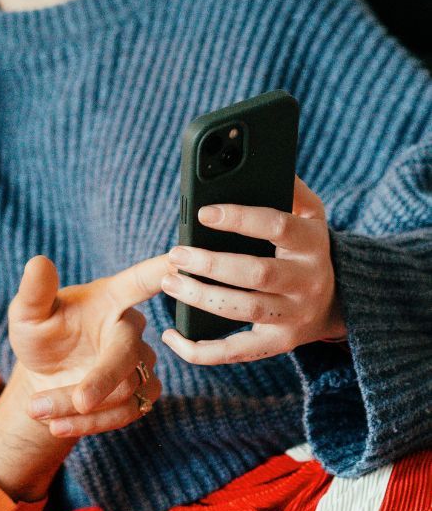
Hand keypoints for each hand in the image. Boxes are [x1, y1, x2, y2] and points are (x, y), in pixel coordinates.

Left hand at [0, 255, 164, 501]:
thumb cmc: (39, 335)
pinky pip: (126, 413)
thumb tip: (37, 262)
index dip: (165, 271)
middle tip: (75, 401)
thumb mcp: (27, 314)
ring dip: (80, 408)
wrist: (43, 378)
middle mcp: (131, 328)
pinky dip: (90, 423)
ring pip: (125, 391)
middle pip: (128, 355)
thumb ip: (34, 292)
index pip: (143, 280)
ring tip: (36, 409)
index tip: (185, 261)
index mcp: (110, 298)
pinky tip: (57, 424)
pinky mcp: (141, 393)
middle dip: (101, 381)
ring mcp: (140, 362)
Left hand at [161, 176, 342, 364]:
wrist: (342, 298)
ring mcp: (294, 316)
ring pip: (244, 311)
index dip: (240, 218)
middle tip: (175, 253)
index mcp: (312, 242)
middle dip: (212, 264)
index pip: (277, 226)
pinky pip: (238, 352)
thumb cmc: (308, 245)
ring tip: (169, 280)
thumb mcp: (310, 212)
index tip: (204, 211)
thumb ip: (287, 187)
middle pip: (257, 274)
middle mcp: (306, 281)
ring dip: (201, 298)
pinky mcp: (278, 343)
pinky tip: (171, 337)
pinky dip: (202, 351)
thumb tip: (253, 157)